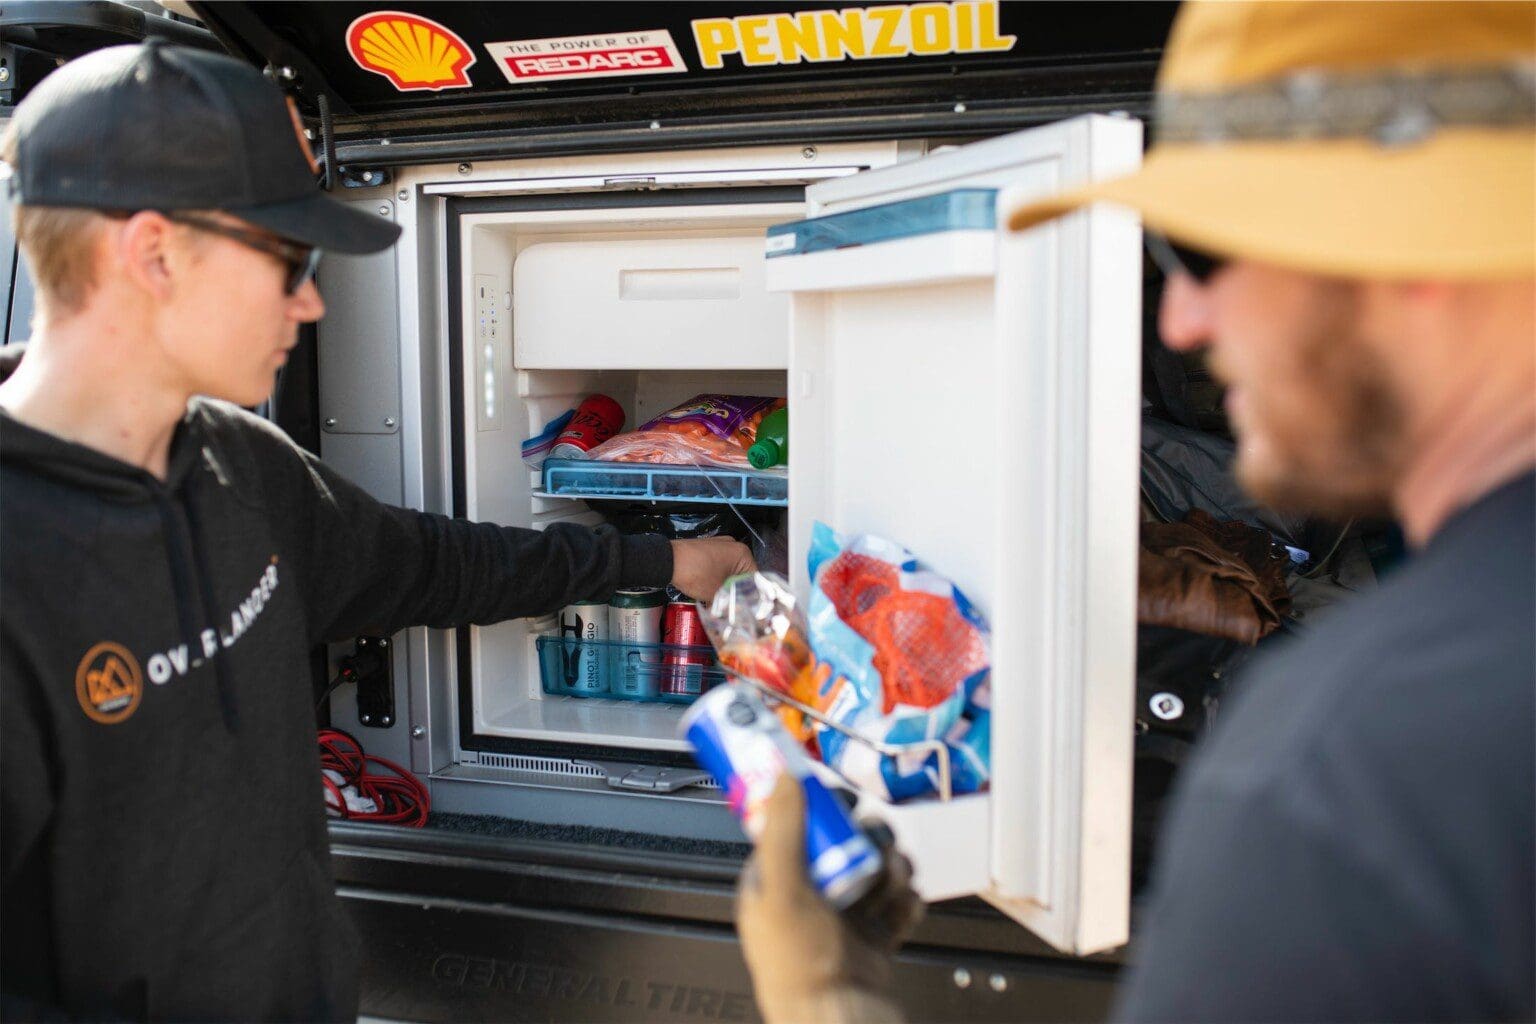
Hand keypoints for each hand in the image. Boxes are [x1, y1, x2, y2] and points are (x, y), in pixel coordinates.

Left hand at [670, 536, 754, 602]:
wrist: (668, 561)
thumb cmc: (695, 573)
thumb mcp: (717, 593)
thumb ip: (731, 602)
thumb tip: (737, 612)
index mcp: (742, 553)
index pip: (755, 579)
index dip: (750, 596)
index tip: (745, 608)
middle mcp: (734, 546)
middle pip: (742, 574)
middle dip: (736, 590)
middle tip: (732, 606)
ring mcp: (720, 545)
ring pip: (729, 571)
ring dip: (725, 585)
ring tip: (719, 600)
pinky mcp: (708, 548)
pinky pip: (719, 566)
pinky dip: (717, 578)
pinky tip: (710, 590)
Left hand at [737, 774, 922, 1023]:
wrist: (841, 1019)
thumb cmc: (800, 964)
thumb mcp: (783, 885)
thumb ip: (783, 828)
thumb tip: (783, 777)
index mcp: (773, 885)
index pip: (795, 829)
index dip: (820, 811)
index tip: (841, 799)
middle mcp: (807, 899)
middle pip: (845, 847)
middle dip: (869, 840)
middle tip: (878, 840)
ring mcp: (843, 919)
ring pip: (875, 872)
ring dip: (891, 870)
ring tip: (893, 880)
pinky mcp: (872, 939)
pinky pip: (896, 906)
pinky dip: (906, 902)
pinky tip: (905, 904)